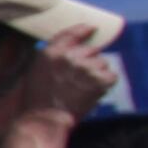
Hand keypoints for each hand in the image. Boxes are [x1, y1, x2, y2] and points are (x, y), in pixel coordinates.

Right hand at [0, 35, 118, 147]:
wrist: (46, 118)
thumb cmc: (37, 98)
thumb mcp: (36, 70)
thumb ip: (52, 56)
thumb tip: (71, 49)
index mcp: (51, 52)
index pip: (73, 33)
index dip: (84, 30)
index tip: (92, 29)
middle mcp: (69, 56)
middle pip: (92, 50)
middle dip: (89, 61)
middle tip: (80, 77)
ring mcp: (86, 68)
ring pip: (103, 63)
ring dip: (98, 73)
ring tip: (85, 87)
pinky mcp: (100, 80)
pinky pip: (111, 75)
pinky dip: (106, 83)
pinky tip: (95, 91)